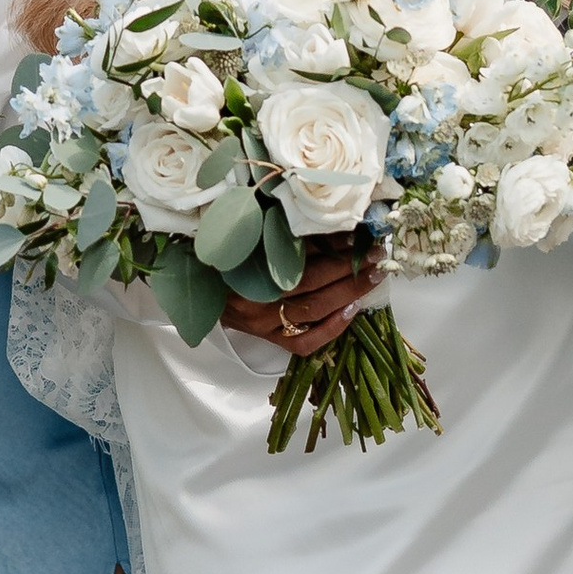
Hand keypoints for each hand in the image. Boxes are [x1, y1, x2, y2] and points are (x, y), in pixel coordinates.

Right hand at [220, 239, 382, 358]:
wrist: (195, 283)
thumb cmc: (227, 256)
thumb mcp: (251, 237)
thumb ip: (288, 234)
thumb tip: (336, 231)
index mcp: (246, 268)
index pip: (299, 260)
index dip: (333, 249)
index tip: (358, 238)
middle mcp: (253, 299)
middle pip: (311, 284)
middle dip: (349, 269)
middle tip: (376, 256)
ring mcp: (260, 323)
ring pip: (313, 311)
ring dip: (349, 293)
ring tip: (372, 278)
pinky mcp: (266, 339)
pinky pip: (303, 342)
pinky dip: (331, 329)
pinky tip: (351, 311)